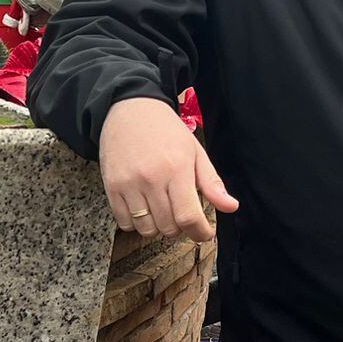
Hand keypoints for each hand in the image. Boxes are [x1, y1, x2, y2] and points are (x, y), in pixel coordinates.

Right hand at [99, 97, 237, 242]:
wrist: (129, 109)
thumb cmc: (165, 129)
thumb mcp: (194, 151)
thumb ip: (212, 182)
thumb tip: (230, 207)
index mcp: (177, 168)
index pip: (189, 216)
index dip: (200, 232)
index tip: (204, 233)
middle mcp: (152, 178)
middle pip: (168, 227)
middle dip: (179, 227)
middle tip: (180, 212)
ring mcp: (129, 184)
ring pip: (146, 229)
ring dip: (158, 227)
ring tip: (161, 210)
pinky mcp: (111, 186)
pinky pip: (124, 223)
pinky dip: (136, 223)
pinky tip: (143, 208)